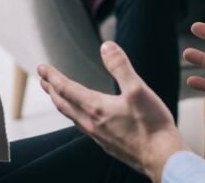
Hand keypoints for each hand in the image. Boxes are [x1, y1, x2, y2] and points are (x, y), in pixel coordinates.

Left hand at [38, 42, 186, 181]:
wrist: (162, 157)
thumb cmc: (152, 125)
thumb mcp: (138, 89)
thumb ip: (120, 67)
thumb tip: (106, 47)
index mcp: (96, 108)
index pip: (66, 89)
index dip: (52, 77)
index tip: (42, 68)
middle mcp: (92, 123)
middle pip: (63, 104)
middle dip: (51, 89)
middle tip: (42, 79)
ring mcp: (98, 136)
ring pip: (71, 116)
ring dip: (61, 103)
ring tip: (56, 95)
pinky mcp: (107, 144)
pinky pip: (82, 126)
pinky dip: (74, 115)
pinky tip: (81, 116)